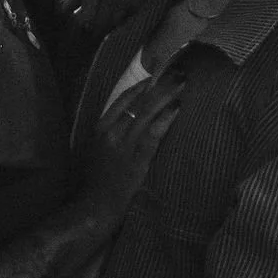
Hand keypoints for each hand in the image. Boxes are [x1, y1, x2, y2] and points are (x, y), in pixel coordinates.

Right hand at [79, 70, 181, 217]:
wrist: (95, 206)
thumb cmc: (98, 181)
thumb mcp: (100, 150)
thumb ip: (113, 133)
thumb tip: (133, 119)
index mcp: (101, 127)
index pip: (123, 98)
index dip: (142, 85)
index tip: (158, 74)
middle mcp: (112, 131)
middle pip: (138, 101)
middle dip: (160, 84)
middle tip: (178, 71)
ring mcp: (124, 143)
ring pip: (147, 112)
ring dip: (167, 94)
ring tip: (182, 82)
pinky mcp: (137, 158)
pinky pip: (154, 133)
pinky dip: (166, 118)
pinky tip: (178, 108)